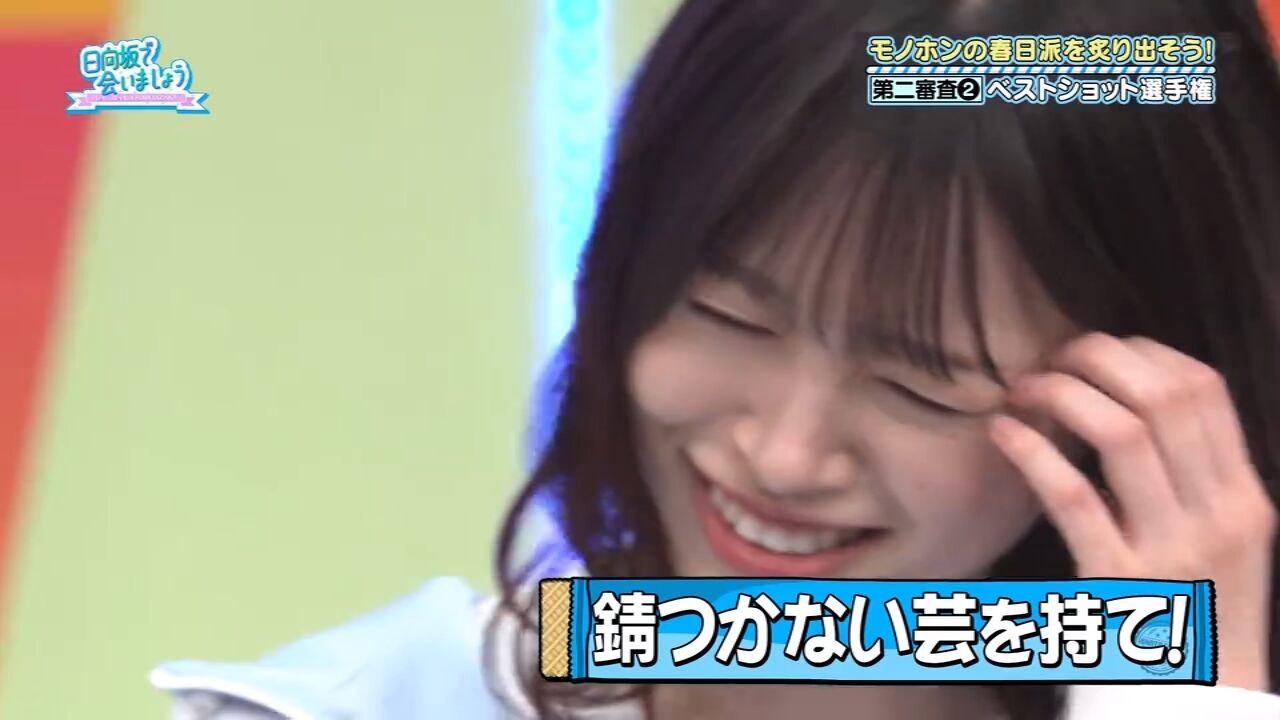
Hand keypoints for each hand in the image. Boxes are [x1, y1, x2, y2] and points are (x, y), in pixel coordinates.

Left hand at [988, 333, 1276, 689]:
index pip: (1204, 388)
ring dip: (1063, 395)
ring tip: (1022, 390)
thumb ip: (1192, 477)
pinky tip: (1003, 433)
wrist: (1198, 704)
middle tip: (1049, 361)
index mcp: (1243, 497)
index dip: (1142, 351)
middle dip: (1097, 359)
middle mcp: (1218, 516)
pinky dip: (1033, 454)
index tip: (1095, 351)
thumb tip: (1131, 399)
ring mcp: (1171, 551)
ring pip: (1123, 434)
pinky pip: (1074, 499)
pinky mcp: (1118, 583)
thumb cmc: (1193, 615)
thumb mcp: (1220, 541)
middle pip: (1164, 396)